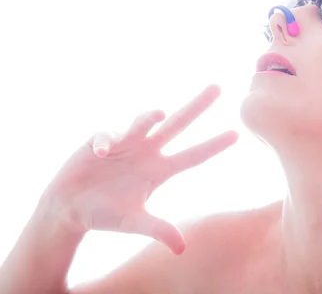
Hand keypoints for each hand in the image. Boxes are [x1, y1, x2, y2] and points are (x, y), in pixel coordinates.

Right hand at [41, 85, 237, 254]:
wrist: (70, 208)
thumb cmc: (105, 215)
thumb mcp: (133, 222)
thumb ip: (157, 229)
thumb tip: (182, 248)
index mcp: (160, 170)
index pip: (193, 155)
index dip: (214, 146)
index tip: (237, 134)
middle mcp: (148, 151)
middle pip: (178, 124)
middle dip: (198, 106)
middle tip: (218, 87)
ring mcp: (126, 143)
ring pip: (144, 121)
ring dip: (149, 117)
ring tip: (157, 115)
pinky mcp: (100, 141)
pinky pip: (107, 135)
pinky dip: (106, 141)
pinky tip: (101, 152)